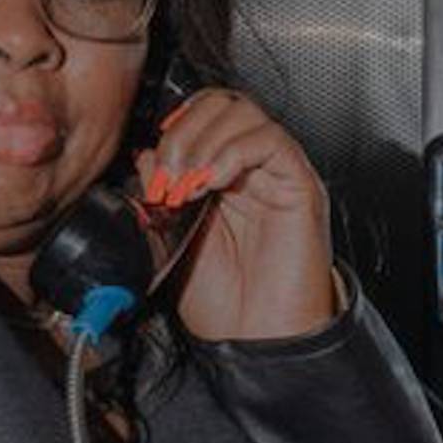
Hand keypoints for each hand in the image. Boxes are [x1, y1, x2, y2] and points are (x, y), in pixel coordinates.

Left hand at [137, 88, 338, 342]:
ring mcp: (274, 173)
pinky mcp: (298, 183)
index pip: (198, 115)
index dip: (172, 127)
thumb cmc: (224, 303)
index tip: (152, 165)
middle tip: (167, 174)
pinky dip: (233, 151)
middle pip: (218, 103)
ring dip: (203, 141)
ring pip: (242, 112)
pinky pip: (270, 139)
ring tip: (187, 183)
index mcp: (220, 177)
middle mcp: (249, 168)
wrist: (257, 339)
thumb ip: (158, 196)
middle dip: (182, 131)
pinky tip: (214, 182)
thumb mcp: (172, 242)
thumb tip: (144, 154)